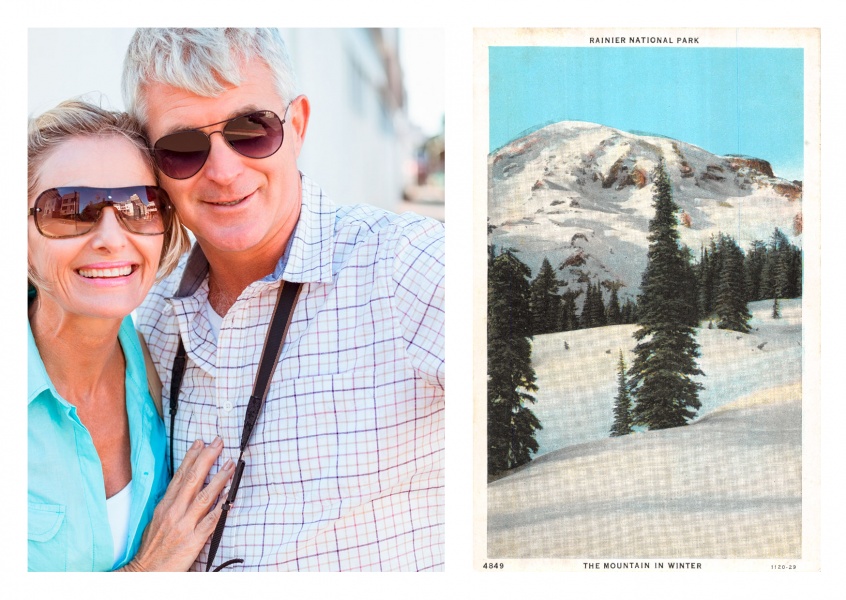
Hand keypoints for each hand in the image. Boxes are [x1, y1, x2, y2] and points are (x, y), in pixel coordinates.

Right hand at [117, 437, 234, 571]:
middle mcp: (174, 512)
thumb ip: (171, 503)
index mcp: (165, 506)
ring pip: (204, 497)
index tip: (201, 441)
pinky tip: (230, 497)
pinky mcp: (193, 541)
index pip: (180, 476)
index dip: (191, 457)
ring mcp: (184, 525)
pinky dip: (220, 508)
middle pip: (193, 479)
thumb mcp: (157, 520)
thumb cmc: (153, 547)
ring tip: (230, 464)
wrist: (145, 573)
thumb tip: (184, 487)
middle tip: (218, 442)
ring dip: (219, 479)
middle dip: (206, 458)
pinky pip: (210, 522)